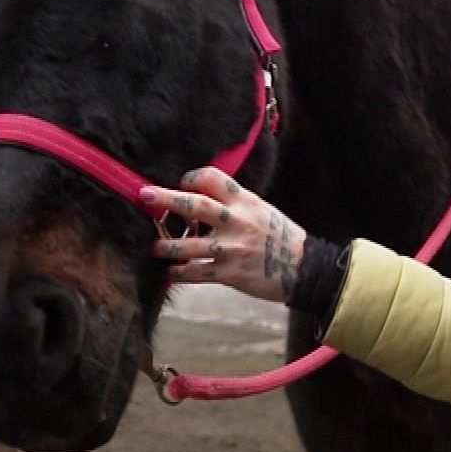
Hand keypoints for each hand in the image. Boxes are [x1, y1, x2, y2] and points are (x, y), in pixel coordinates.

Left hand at [138, 167, 306, 302]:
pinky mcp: (230, 274)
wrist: (306, 268)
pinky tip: (169, 273)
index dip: (192, 177)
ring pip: (187, 245)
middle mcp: (237, 222)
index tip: (181, 183)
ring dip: (164, 246)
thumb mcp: (262, 210)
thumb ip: (235, 204)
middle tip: (144, 195)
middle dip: (166, 199)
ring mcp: (232, 249)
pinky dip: (178, 273)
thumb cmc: (282, 238)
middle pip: (195, 205)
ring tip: (151, 246)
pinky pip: (195, 273)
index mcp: (246, 202)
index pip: (213, 178)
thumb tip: (201, 198)